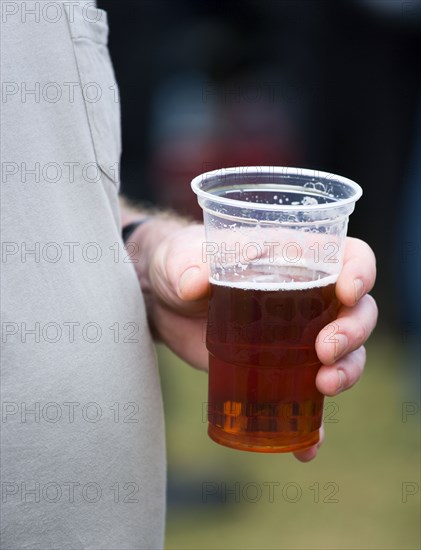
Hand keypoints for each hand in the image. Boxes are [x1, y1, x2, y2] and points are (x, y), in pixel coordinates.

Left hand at [135, 223, 376, 460]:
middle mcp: (306, 296)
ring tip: (324, 386)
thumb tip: (194, 283)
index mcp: (294, 258)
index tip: (348, 293)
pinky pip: (306, 397)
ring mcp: (294, 336)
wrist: (162, 301)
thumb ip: (187, 266)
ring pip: (344, 355)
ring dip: (347, 373)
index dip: (361, 272)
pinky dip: (312, 423)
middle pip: (356, 312)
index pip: (349, 257)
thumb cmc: (179, 264)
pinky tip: (306, 447)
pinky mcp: (276, 368)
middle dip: (353, 333)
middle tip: (325, 352)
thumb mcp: (180, 258)